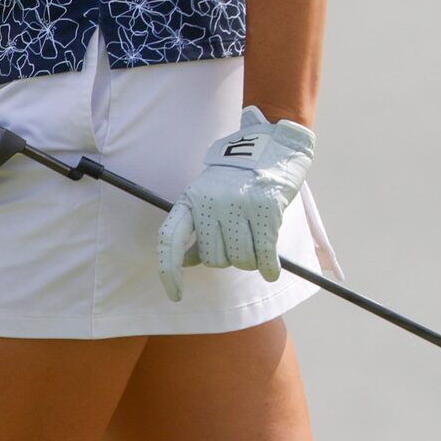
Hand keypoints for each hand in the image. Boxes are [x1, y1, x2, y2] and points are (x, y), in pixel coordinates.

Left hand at [158, 106, 314, 292]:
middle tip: (239, 242)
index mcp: (191, 199)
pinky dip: (269, 268)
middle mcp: (211, 202)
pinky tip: (270, 269)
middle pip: (214, 259)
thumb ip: (198, 227)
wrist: (270, 144)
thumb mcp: (207, 196)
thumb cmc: (236, 179)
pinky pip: (265, 257)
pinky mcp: (265, 209)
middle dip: (227, 259)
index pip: (170, 239)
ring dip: (250, 261)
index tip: (175, 295)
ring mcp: (238, 205)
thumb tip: (188, 262)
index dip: (169, 271)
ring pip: (241, 261)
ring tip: (255, 241)